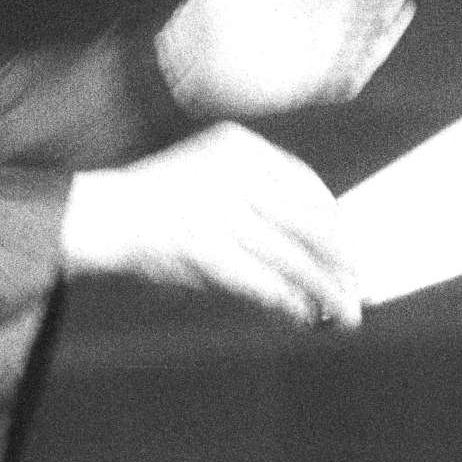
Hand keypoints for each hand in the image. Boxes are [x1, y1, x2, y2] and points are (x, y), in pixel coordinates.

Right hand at [60, 122, 360, 329]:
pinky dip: (285, 301)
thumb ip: (256, 199)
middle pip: (306, 219)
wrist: (100, 214)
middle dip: (340, 258)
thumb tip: (315, 246)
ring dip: (322, 290)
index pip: (303, 182)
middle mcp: (231, 173)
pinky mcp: (202, 247)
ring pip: (289, 255)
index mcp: (236, 147)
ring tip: (343, 313)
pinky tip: (299, 314)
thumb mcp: (209, 174)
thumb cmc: (157, 200)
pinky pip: (259, 280)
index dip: (333, 218)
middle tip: (361, 285)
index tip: (349, 246)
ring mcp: (216, 209)